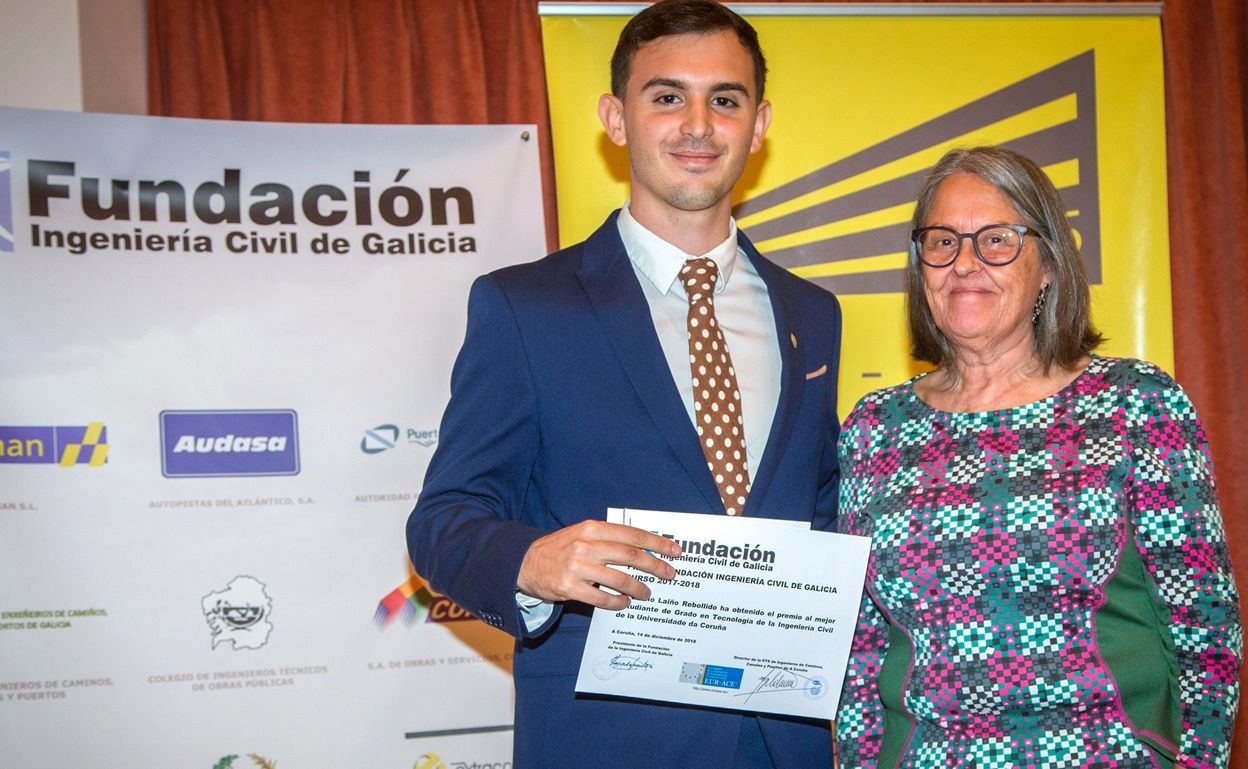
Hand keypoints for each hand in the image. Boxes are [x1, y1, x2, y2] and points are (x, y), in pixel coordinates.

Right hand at [516, 520, 682, 610]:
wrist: (525, 562)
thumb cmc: (560, 548)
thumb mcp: (582, 533)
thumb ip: (608, 537)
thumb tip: (642, 546)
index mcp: (592, 528)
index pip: (632, 534)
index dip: (656, 543)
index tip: (674, 550)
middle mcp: (586, 545)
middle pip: (630, 556)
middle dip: (655, 566)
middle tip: (670, 574)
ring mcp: (577, 567)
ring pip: (619, 579)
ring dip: (638, 588)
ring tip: (647, 594)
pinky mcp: (570, 588)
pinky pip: (601, 598)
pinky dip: (617, 603)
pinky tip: (624, 604)